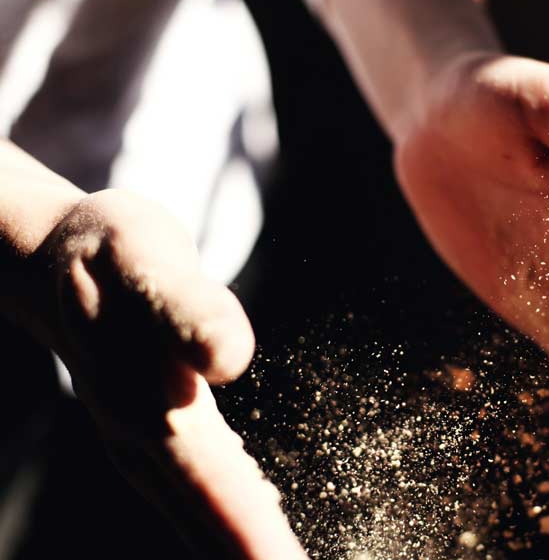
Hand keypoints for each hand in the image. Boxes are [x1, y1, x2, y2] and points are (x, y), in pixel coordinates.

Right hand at [35, 190, 306, 557]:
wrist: (58, 252)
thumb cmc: (110, 252)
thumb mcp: (146, 262)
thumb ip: (188, 312)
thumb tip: (229, 360)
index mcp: (151, 414)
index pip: (220, 499)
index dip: (256, 547)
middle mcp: (146, 443)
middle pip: (212, 524)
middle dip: (254, 559)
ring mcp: (146, 442)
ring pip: (202, 515)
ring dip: (240, 548)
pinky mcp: (156, 429)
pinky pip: (201, 492)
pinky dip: (229, 522)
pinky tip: (253, 531)